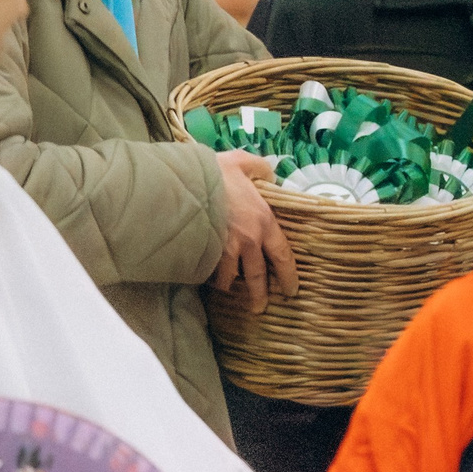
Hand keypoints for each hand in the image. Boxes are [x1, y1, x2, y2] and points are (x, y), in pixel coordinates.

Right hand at [211, 151, 298, 312]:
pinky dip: (207, 276)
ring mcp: (223, 249)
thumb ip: (260, 168)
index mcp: (264, 222)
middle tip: (260, 308)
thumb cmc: (213, 171)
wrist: (181, 181)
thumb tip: (270, 172)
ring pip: (229, 277)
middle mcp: (248, 240)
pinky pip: (207, 272)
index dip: (288, 275)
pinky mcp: (201, 253)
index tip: (291, 290)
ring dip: (228, 285)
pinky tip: (205, 278)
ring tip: (227, 289)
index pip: (283, 255)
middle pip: (257, 275)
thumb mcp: (243, 163)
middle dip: (259, 294)